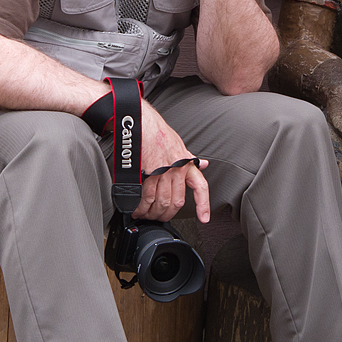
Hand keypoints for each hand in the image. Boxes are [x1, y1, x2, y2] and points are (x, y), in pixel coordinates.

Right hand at [133, 99, 209, 223]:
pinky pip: (146, 197)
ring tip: (146, 215)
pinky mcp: (146, 174)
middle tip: (159, 217)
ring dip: (152, 213)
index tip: (204, 218)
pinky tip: (137, 209)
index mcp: (186, 163)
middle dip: (166, 214)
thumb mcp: (179, 144)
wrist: (142, 123)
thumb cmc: (158, 132)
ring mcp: (162, 173)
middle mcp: (176, 169)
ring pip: (161, 202)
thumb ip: (189, 158)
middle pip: (176, 201)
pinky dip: (141, 207)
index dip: (203, 205)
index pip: (200, 187)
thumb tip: (202, 164)